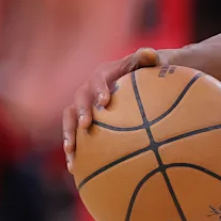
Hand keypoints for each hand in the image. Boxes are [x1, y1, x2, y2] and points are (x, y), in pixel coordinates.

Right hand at [62, 47, 163, 171]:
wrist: (141, 81)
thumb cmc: (149, 71)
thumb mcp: (152, 63)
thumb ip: (150, 58)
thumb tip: (150, 53)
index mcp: (104, 73)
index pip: (98, 79)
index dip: (99, 89)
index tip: (105, 102)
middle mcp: (89, 88)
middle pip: (79, 98)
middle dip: (81, 111)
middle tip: (87, 125)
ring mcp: (83, 105)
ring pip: (69, 118)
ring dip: (68, 133)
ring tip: (70, 151)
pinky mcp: (82, 120)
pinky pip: (73, 134)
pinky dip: (73, 149)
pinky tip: (75, 167)